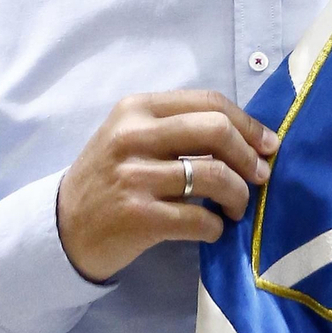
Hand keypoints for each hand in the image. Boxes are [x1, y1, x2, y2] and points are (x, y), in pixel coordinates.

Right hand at [56, 89, 279, 283]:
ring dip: (239, 195)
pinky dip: (216, 227)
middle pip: (216, 131)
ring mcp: (134, 177)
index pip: (208, 102)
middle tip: (261, 176)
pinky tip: (213, 229)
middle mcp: (133, 137)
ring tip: (237, 207)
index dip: (248, 123)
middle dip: (249, 155)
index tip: (268, 144)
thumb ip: (177, 128)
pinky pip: (199, 219)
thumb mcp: (131, 138)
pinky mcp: (138, 218)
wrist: (63, 228)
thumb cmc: (108, 178)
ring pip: (213, 176)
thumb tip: (247, 136)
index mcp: (136, 109)